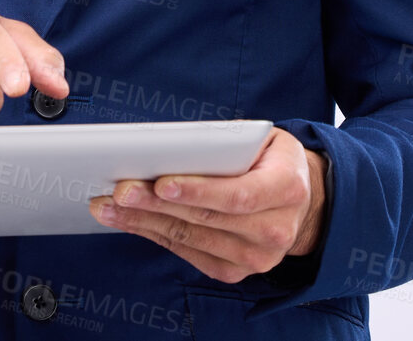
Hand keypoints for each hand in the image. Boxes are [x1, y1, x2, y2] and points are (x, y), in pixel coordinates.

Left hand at [87, 127, 326, 283]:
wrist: (302, 202)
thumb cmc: (272, 160)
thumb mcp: (263, 139)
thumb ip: (228, 143)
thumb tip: (172, 146)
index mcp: (286, 188)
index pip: (237, 194)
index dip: (197, 190)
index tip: (160, 182)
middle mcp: (275, 230)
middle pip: (206, 219)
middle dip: (156, 205)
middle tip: (119, 190)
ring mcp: (256, 258)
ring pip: (190, 238)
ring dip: (144, 222)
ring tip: (110, 206)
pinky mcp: (235, 272)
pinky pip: (188, 253)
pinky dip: (155, 235)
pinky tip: (129, 221)